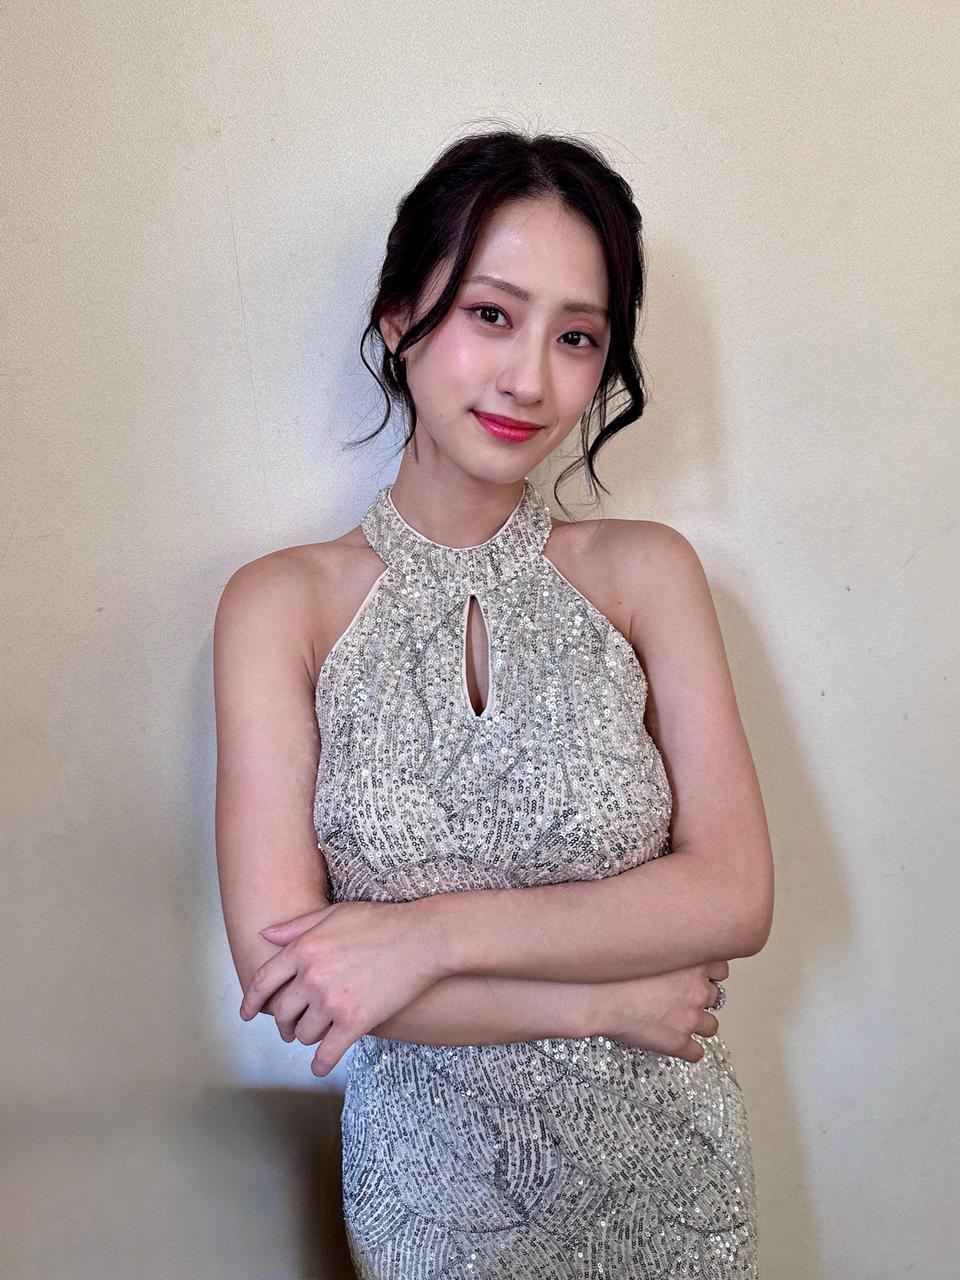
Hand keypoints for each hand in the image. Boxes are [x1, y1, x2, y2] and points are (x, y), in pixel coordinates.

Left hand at [239, 900, 442, 1075]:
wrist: (422, 939)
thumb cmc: (381, 921)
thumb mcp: (334, 913)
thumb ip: (296, 927)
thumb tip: (264, 935)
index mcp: (303, 949)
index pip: (264, 982)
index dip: (251, 1002)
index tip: (247, 1014)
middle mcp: (312, 976)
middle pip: (282, 1012)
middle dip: (283, 1022)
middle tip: (289, 1027)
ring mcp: (332, 1001)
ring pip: (303, 1033)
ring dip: (305, 1038)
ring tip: (314, 1035)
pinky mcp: (354, 1022)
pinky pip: (327, 1053)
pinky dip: (321, 1064)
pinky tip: (321, 1065)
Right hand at [602, 961, 729, 1062]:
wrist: (596, 996)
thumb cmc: (613, 969)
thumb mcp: (648, 946)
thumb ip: (668, 949)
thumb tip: (668, 951)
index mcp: (693, 962)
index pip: (720, 968)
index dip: (707, 973)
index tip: (696, 975)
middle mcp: (698, 990)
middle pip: (716, 996)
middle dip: (700, 997)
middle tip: (680, 997)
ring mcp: (691, 1018)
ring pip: (711, 1026)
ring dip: (698, 1024)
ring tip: (677, 1021)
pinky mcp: (679, 1043)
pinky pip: (697, 1052)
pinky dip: (688, 1049)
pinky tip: (673, 1042)